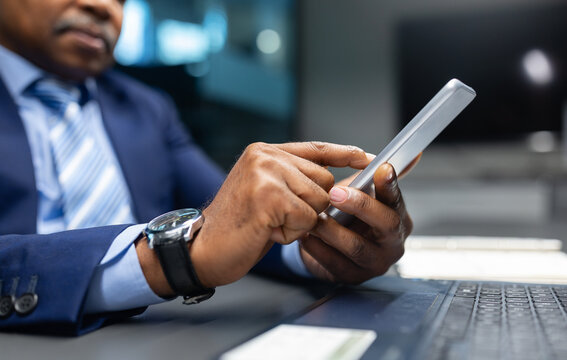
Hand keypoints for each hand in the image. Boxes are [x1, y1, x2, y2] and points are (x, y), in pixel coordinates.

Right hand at [189, 142, 373, 288]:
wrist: (204, 249)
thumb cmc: (237, 225)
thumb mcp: (265, 191)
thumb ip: (293, 180)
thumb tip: (334, 184)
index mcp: (264, 152)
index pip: (315, 149)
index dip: (344, 153)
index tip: (367, 157)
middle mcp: (265, 156)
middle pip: (324, 180)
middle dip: (311, 206)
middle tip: (278, 217)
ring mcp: (266, 174)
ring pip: (319, 200)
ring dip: (301, 221)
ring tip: (270, 223)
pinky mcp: (268, 197)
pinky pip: (307, 219)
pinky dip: (292, 233)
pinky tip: (268, 231)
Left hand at [298, 162, 412, 283]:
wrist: (331, 249)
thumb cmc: (349, 216)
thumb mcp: (363, 194)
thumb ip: (378, 175)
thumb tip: (413, 153)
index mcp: (398, 218)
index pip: (398, 199)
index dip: (390, 185)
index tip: (381, 168)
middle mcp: (393, 242)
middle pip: (386, 224)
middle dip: (361, 206)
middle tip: (335, 193)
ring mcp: (375, 263)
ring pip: (357, 247)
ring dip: (333, 230)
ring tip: (315, 217)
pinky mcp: (353, 278)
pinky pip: (336, 264)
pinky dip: (319, 249)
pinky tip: (306, 236)